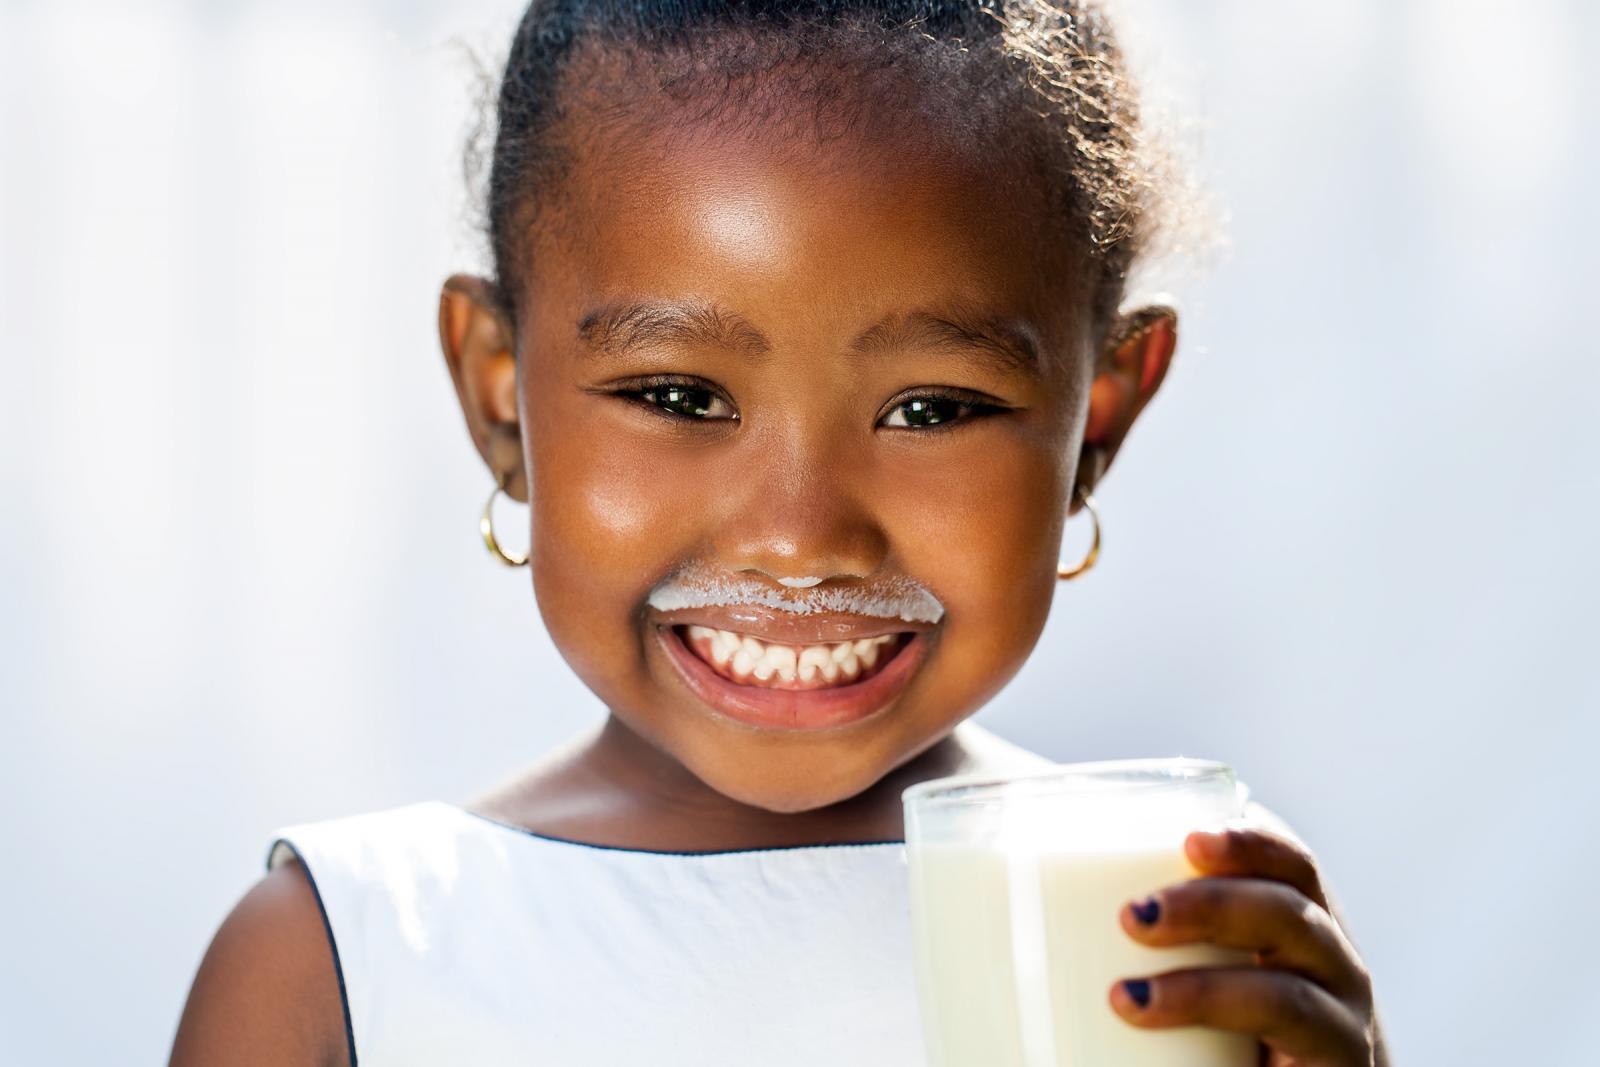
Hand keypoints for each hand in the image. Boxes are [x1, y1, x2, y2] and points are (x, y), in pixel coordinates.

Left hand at [1108, 828, 1382, 1065]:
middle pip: (1290, 915)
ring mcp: (1338, 1030)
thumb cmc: (1195, 1021)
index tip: (1186, 838)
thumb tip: (961, 843)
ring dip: (1207, 991)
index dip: (1249, 841)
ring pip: (1289, 997)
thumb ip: (1104, 904)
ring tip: (1124, 997)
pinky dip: (1235, 1049)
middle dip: (1214, 905)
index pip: (1287, 862)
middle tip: (1132, 916)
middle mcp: (1328, 968)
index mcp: (1290, 918)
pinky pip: (1298, 1056)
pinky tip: (1155, 1028)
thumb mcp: (1165, 953)